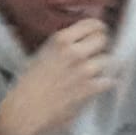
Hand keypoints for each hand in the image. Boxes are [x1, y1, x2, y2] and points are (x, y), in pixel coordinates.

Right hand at [0, 19, 115, 134]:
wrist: (25, 110)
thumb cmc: (27, 84)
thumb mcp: (41, 54)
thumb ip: (61, 47)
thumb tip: (78, 42)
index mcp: (60, 39)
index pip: (92, 24)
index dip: (98, 28)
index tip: (97, 33)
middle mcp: (75, 52)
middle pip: (103, 40)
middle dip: (102, 45)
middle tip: (96, 52)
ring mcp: (85, 71)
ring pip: (108, 60)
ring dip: (104, 65)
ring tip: (96, 71)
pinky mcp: (90, 89)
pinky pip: (109, 81)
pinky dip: (107, 83)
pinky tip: (100, 85)